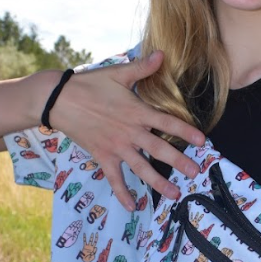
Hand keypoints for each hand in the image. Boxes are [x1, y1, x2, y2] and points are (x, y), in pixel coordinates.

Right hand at [50, 50, 204, 209]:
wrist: (58, 99)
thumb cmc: (89, 84)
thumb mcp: (118, 73)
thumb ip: (142, 68)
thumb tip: (162, 54)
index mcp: (137, 112)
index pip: (167, 123)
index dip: (186, 131)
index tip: (202, 141)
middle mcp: (130, 132)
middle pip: (160, 150)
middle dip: (180, 162)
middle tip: (196, 173)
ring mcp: (116, 147)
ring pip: (141, 168)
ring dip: (158, 183)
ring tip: (174, 194)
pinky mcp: (102, 156)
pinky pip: (115, 179)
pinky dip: (123, 194)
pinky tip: (133, 207)